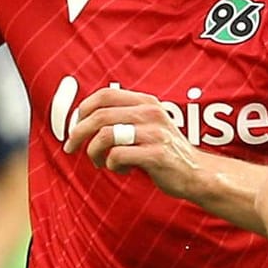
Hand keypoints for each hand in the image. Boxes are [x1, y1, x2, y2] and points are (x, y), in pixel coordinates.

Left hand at [64, 86, 201, 199]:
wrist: (197, 173)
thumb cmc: (165, 150)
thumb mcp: (148, 124)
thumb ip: (124, 117)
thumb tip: (83, 119)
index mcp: (146, 102)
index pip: (104, 94)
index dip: (83, 109)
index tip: (74, 126)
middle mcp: (150, 113)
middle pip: (99, 116)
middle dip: (78, 133)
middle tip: (70, 148)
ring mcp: (154, 133)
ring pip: (105, 136)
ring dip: (93, 152)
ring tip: (100, 163)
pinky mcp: (156, 154)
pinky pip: (117, 156)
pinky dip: (112, 166)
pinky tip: (123, 170)